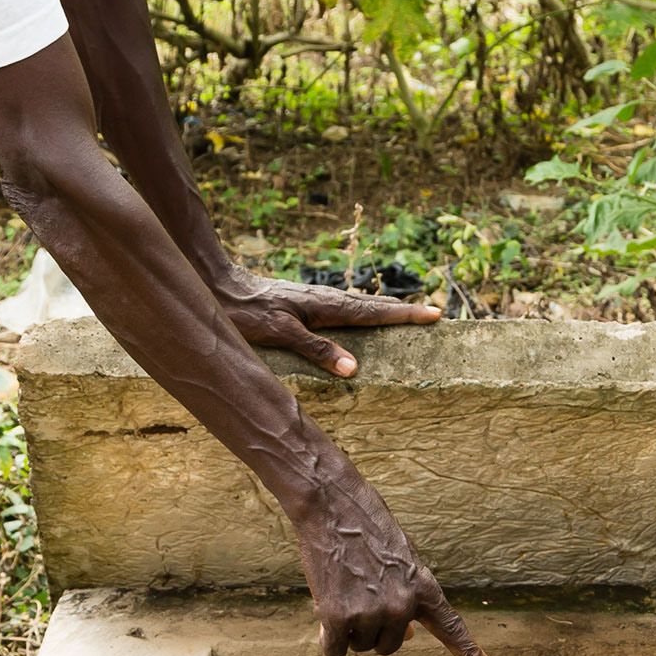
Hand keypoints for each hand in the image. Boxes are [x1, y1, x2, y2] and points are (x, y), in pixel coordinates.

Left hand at [218, 276, 441, 377]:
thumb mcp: (280, 333)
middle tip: (435, 316)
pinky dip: (366, 312)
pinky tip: (363, 318)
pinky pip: (346, 309)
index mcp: (326, 306)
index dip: (406, 316)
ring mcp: (317, 301)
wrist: (219, 287)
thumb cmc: (245, 313)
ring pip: (361, 305)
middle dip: (405, 311)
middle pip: (374, 305)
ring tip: (409, 315)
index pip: (375, 312)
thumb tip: (354, 368)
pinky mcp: (306, 304)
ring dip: (387, 310)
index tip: (435, 315)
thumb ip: (316, 350)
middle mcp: (326, 300)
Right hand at [284, 458, 494, 655]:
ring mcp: (372, 613)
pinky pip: (335, 650)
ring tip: (342, 590)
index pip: (452, 629)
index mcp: (425, 588)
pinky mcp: (339, 617)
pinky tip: (324, 609)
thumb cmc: (366, 528)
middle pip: (389, 646)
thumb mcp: (402, 560)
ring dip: (347, 629)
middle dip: (372, 631)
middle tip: (358, 596)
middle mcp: (403, 606)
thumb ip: (409, 596)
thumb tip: (408, 636)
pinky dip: (327, 638)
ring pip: (359, 647)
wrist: (333, 506)